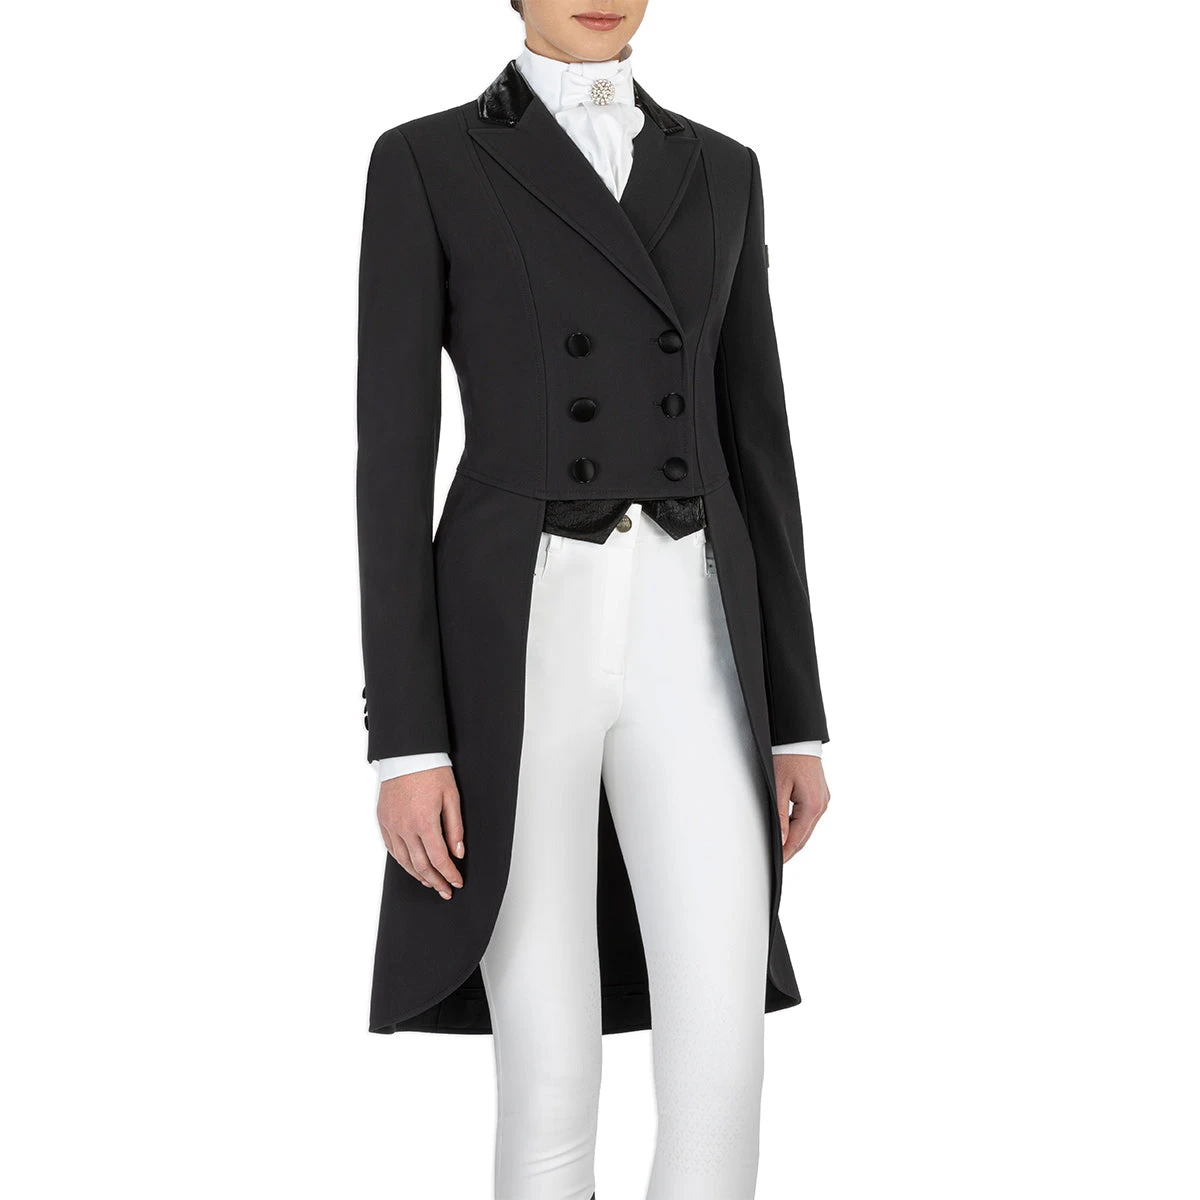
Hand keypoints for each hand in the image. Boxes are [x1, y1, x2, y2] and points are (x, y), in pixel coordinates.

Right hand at [377, 766, 464, 898]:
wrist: (407, 753)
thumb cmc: (431, 771)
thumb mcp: (452, 797)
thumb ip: (455, 827)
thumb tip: (458, 852)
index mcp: (425, 822)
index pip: (439, 859)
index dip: (449, 875)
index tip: (456, 882)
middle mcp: (405, 827)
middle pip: (421, 865)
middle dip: (435, 881)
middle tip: (445, 891)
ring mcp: (391, 825)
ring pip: (404, 860)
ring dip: (418, 875)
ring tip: (430, 882)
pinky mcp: (383, 820)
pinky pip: (391, 848)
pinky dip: (402, 861)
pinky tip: (411, 866)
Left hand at [774, 755, 829, 863]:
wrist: (798, 738)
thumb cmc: (788, 757)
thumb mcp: (779, 787)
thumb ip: (781, 816)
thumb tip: (782, 840)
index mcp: (813, 806)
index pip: (797, 838)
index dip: (786, 852)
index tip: (777, 862)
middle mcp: (822, 805)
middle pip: (805, 836)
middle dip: (791, 850)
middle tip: (778, 861)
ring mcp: (823, 800)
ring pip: (808, 828)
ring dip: (796, 839)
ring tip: (782, 849)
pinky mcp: (821, 795)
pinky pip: (810, 817)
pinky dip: (801, 827)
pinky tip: (791, 831)